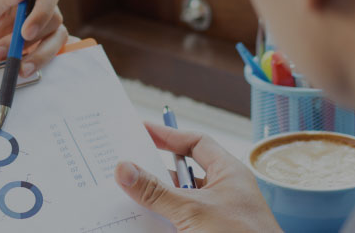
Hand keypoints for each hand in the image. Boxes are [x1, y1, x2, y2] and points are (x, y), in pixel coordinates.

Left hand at [0, 0, 71, 74]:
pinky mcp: (36, 44)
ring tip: (7, 62)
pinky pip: (50, 51)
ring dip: (34, 53)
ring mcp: (36, 23)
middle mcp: (33, 1)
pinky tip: (22, 68)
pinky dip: (39, 61)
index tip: (26, 29)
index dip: (44, 6)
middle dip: (29, 37)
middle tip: (1, 49)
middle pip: (53, 15)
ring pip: (55, 36)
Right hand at [115, 123, 281, 231]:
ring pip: (176, 202)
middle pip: (181, 174)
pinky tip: (139, 222)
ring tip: (125, 196)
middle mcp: (222, 193)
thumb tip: (125, 169)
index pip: (197, 144)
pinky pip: (176, 223)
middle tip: (125, 166)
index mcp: (229, 174)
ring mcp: (214, 217)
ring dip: (153, 201)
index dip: (169, 135)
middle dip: (153, 173)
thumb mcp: (193, 210)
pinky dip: (158, 222)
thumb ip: (156, 191)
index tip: (141, 131)